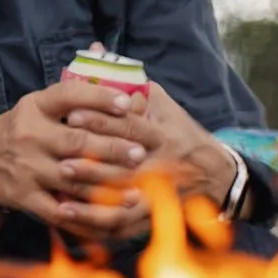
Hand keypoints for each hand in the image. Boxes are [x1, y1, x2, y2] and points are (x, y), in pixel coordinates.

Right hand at [0, 78, 151, 237]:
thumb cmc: (22, 128)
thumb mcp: (39, 104)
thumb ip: (73, 91)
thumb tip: (104, 54)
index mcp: (35, 106)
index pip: (69, 95)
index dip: (99, 98)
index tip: (127, 104)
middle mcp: (29, 134)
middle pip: (77, 141)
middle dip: (113, 148)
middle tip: (140, 153)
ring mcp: (27, 167)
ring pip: (74, 178)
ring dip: (108, 185)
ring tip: (136, 187)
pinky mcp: (25, 196)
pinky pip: (60, 209)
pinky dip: (86, 215)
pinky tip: (110, 216)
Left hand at [65, 60, 237, 232]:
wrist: (216, 176)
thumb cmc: (180, 132)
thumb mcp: (162, 103)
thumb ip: (130, 82)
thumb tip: (95, 50)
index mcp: (164, 136)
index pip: (131, 127)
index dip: (102, 120)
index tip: (72, 114)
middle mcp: (163, 168)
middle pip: (125, 170)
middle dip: (92, 167)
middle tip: (61, 161)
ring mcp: (159, 197)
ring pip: (122, 204)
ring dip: (92, 203)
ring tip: (61, 197)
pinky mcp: (153, 218)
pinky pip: (122, 227)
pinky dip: (96, 225)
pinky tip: (72, 219)